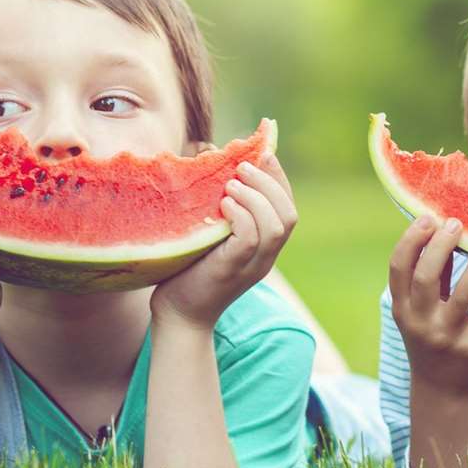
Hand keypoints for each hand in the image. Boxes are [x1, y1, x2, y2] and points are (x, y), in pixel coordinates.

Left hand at [151, 154, 296, 331]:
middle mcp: (265, 257)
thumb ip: (218, 203)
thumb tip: (210, 153)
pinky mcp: (232, 270)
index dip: (279, 178)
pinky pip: (251, 240)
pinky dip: (242, 216)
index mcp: (265, 247)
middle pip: (289, 216)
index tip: (263, 153)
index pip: (287, 208)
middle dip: (270, 183)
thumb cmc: (188, 269)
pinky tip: (224, 205)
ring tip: (232, 182)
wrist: (178, 315)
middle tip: (243, 166)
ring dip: (256, 197)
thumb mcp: (209, 231)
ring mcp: (251, 266)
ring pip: (275, 227)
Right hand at [389, 216, 467, 395]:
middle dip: (441, 246)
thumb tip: (446, 234)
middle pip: (425, 276)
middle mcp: (420, 322)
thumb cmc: (432, 339)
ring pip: (463, 295)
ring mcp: (447, 336)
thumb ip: (431, 279)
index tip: (429, 218)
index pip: (398, 267)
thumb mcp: (421, 312)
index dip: (412, 239)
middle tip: (458, 224)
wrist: (443, 392)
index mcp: (403, 308)